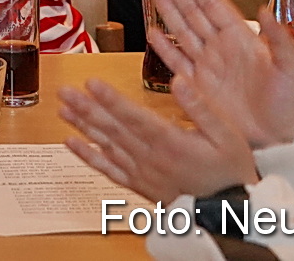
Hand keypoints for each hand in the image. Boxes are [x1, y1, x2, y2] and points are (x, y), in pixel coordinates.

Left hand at [59, 75, 257, 204]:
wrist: (229, 211)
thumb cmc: (230, 169)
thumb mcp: (226, 134)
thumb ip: (200, 107)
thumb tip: (179, 80)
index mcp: (171, 142)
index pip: (134, 116)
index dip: (111, 99)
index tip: (91, 83)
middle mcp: (151, 157)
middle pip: (113, 129)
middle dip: (87, 108)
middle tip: (65, 91)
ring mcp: (142, 172)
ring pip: (107, 146)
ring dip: (83, 126)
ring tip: (62, 108)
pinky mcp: (139, 184)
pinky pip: (109, 171)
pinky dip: (88, 158)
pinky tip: (71, 144)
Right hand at [145, 0, 293, 149]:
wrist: (282, 140)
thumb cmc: (292, 106)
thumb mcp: (292, 69)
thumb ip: (279, 39)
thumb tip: (266, 9)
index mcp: (242, 39)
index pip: (214, 5)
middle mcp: (221, 48)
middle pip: (194, 12)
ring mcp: (208, 67)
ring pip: (182, 31)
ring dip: (168, 10)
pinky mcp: (198, 88)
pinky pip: (177, 62)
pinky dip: (164, 48)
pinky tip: (153, 32)